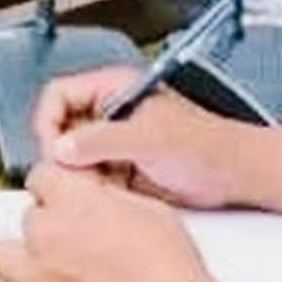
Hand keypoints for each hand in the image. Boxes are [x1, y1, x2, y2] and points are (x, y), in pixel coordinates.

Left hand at [0, 163, 254, 281]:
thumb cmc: (171, 275)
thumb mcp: (150, 212)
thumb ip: (109, 198)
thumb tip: (94, 196)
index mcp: (75, 202)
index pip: (40, 175)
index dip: (55, 187)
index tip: (61, 196)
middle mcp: (45, 235)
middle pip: (25, 217)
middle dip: (44, 226)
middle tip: (67, 241)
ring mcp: (31, 278)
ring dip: (14, 257)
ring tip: (35, 266)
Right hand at [32, 66, 256, 208]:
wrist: (232, 173)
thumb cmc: (206, 144)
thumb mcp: (149, 138)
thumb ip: (102, 140)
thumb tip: (62, 147)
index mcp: (113, 88)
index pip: (57, 95)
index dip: (49, 122)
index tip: (55, 149)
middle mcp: (109, 111)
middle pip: (60, 127)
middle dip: (63, 153)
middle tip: (74, 173)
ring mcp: (113, 139)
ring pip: (72, 155)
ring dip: (78, 173)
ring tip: (98, 184)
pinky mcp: (119, 165)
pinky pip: (89, 176)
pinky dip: (92, 187)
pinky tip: (111, 193)